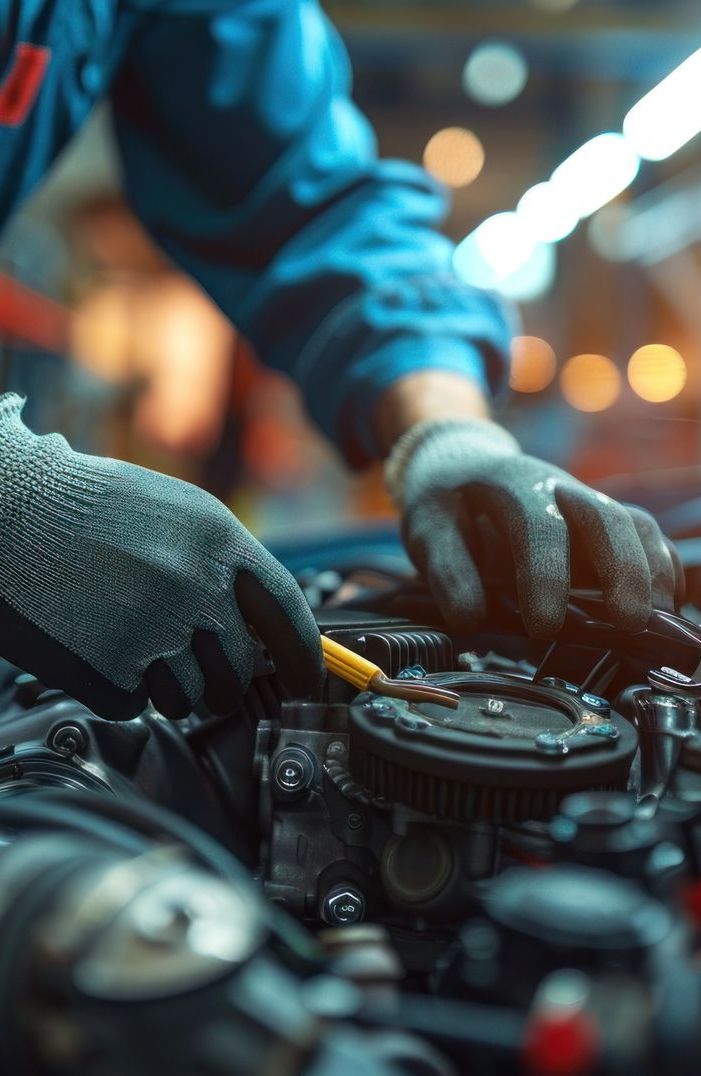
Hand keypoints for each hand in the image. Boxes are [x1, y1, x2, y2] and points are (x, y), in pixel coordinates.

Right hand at [0, 396, 322, 718]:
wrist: (9, 508)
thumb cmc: (87, 506)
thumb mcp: (175, 513)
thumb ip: (224, 564)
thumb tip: (260, 625)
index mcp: (217, 540)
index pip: (287, 612)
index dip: (305, 655)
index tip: (309, 681)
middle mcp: (193, 585)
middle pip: (238, 670)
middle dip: (222, 680)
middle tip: (194, 666)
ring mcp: (151, 629)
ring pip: (190, 697)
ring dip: (169, 685)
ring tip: (131, 642)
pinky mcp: (107, 666)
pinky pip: (136, 704)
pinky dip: (122, 687)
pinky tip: (99, 645)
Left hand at [385, 418, 677, 636]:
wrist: (464, 465)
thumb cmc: (447, 501)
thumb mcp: (427, 528)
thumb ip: (447, 571)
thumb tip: (469, 619)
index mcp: (514, 485)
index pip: (539, 527)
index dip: (546, 577)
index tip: (543, 628)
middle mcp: (561, 489)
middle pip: (607, 519)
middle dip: (623, 571)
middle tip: (627, 622)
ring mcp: (589, 503)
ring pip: (636, 527)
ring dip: (651, 574)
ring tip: (654, 623)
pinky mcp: (605, 523)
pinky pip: (646, 540)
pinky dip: (662, 571)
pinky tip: (666, 608)